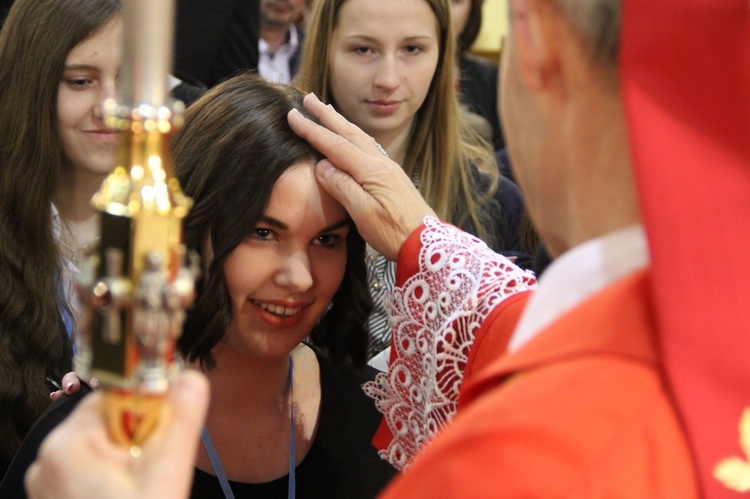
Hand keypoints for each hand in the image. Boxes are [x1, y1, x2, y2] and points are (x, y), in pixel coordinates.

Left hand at [26, 370, 208, 498]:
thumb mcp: (166, 474)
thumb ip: (182, 420)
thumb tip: (192, 376)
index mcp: (68, 443)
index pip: (115, 394)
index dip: (148, 405)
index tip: (168, 430)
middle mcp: (48, 458)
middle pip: (109, 421)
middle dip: (141, 436)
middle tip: (158, 469)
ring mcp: (47, 483)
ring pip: (102, 447)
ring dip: (131, 458)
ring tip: (145, 489)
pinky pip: (89, 471)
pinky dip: (114, 478)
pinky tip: (130, 497)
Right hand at [287, 93, 435, 260]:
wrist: (426, 243)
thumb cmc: (394, 232)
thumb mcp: (363, 213)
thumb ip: (342, 187)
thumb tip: (322, 166)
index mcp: (371, 170)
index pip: (335, 145)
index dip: (312, 130)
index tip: (293, 116)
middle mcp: (380, 163)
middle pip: (349, 133)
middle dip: (327, 115)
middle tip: (309, 98)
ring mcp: (389, 168)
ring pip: (360, 138)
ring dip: (341, 122)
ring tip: (327, 110)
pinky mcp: (392, 176)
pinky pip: (368, 147)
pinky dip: (354, 136)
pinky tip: (352, 137)